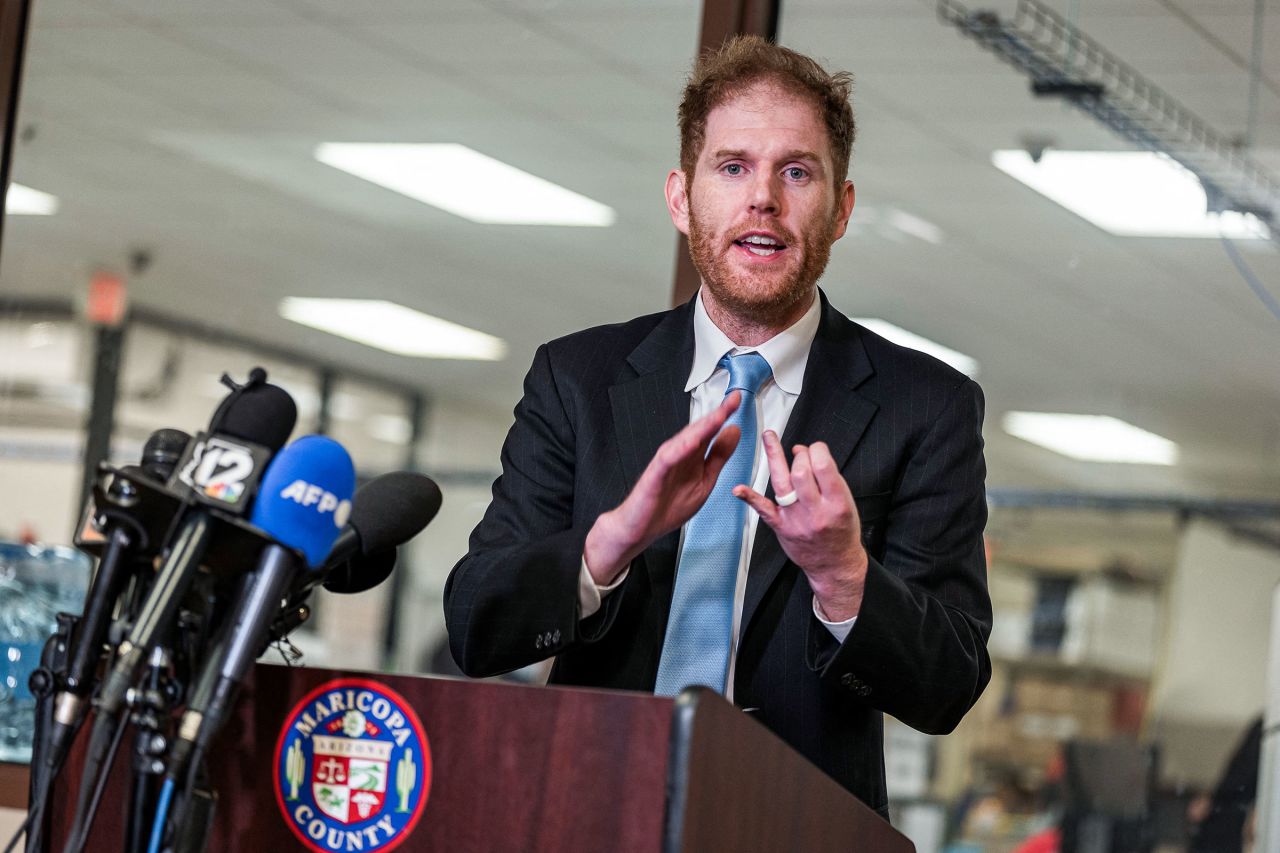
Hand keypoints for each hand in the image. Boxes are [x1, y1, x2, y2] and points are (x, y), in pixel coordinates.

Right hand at [583, 392, 742, 584]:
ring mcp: (665, 463)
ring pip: (684, 440)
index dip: (725, 415)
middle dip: (717, 415)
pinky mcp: (654, 476)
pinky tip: (692, 442)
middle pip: (699, 431)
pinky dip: (679, 450)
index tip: (739, 400)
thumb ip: (718, 456)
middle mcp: (679, 455)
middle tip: (734, 399)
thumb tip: (734, 432)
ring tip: (719, 415)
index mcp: (693, 456)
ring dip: (701, 428)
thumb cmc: (667, 507)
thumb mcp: (704, 481)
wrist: (639, 529)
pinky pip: (667, 459)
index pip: (710, 432)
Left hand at [733, 431, 867, 620]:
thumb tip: (806, 453)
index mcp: (837, 503)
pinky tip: (738, 488)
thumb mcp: (847, 503)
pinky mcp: (781, 527)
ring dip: (773, 456)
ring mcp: (796, 519)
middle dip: (800, 455)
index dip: (817, 450)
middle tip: (800, 453)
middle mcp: (816, 511)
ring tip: (769, 437)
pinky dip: (750, 498)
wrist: (834, 564)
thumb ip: (829, 480)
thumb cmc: (841, 531)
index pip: (824, 466)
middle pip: (801, 472)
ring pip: (782, 483)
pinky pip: (763, 510)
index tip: (815, 448)